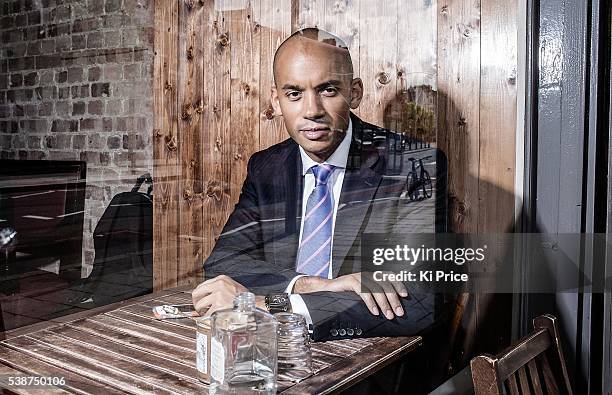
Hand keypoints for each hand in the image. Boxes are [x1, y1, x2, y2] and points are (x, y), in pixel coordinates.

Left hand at [192, 275, 247, 315]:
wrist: (254, 305)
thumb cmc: (245, 299)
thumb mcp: (232, 287)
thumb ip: (218, 290)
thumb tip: (204, 298)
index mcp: (221, 279)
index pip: (202, 285)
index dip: (199, 295)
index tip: (199, 300)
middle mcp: (218, 285)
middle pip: (197, 293)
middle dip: (196, 302)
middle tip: (199, 308)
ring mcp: (218, 296)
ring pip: (199, 304)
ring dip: (200, 311)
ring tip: (206, 314)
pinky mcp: (218, 307)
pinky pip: (206, 314)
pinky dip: (206, 318)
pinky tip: (212, 318)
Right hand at [293, 273, 407, 319]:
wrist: (325, 290)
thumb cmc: (345, 296)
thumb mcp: (362, 296)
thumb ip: (374, 299)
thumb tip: (391, 310)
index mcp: (372, 277)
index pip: (389, 277)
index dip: (398, 285)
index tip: (405, 296)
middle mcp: (366, 274)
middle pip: (385, 284)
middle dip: (393, 299)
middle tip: (398, 313)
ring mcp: (358, 276)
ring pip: (376, 288)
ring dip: (384, 303)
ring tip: (389, 315)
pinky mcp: (349, 281)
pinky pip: (363, 291)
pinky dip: (370, 302)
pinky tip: (374, 312)